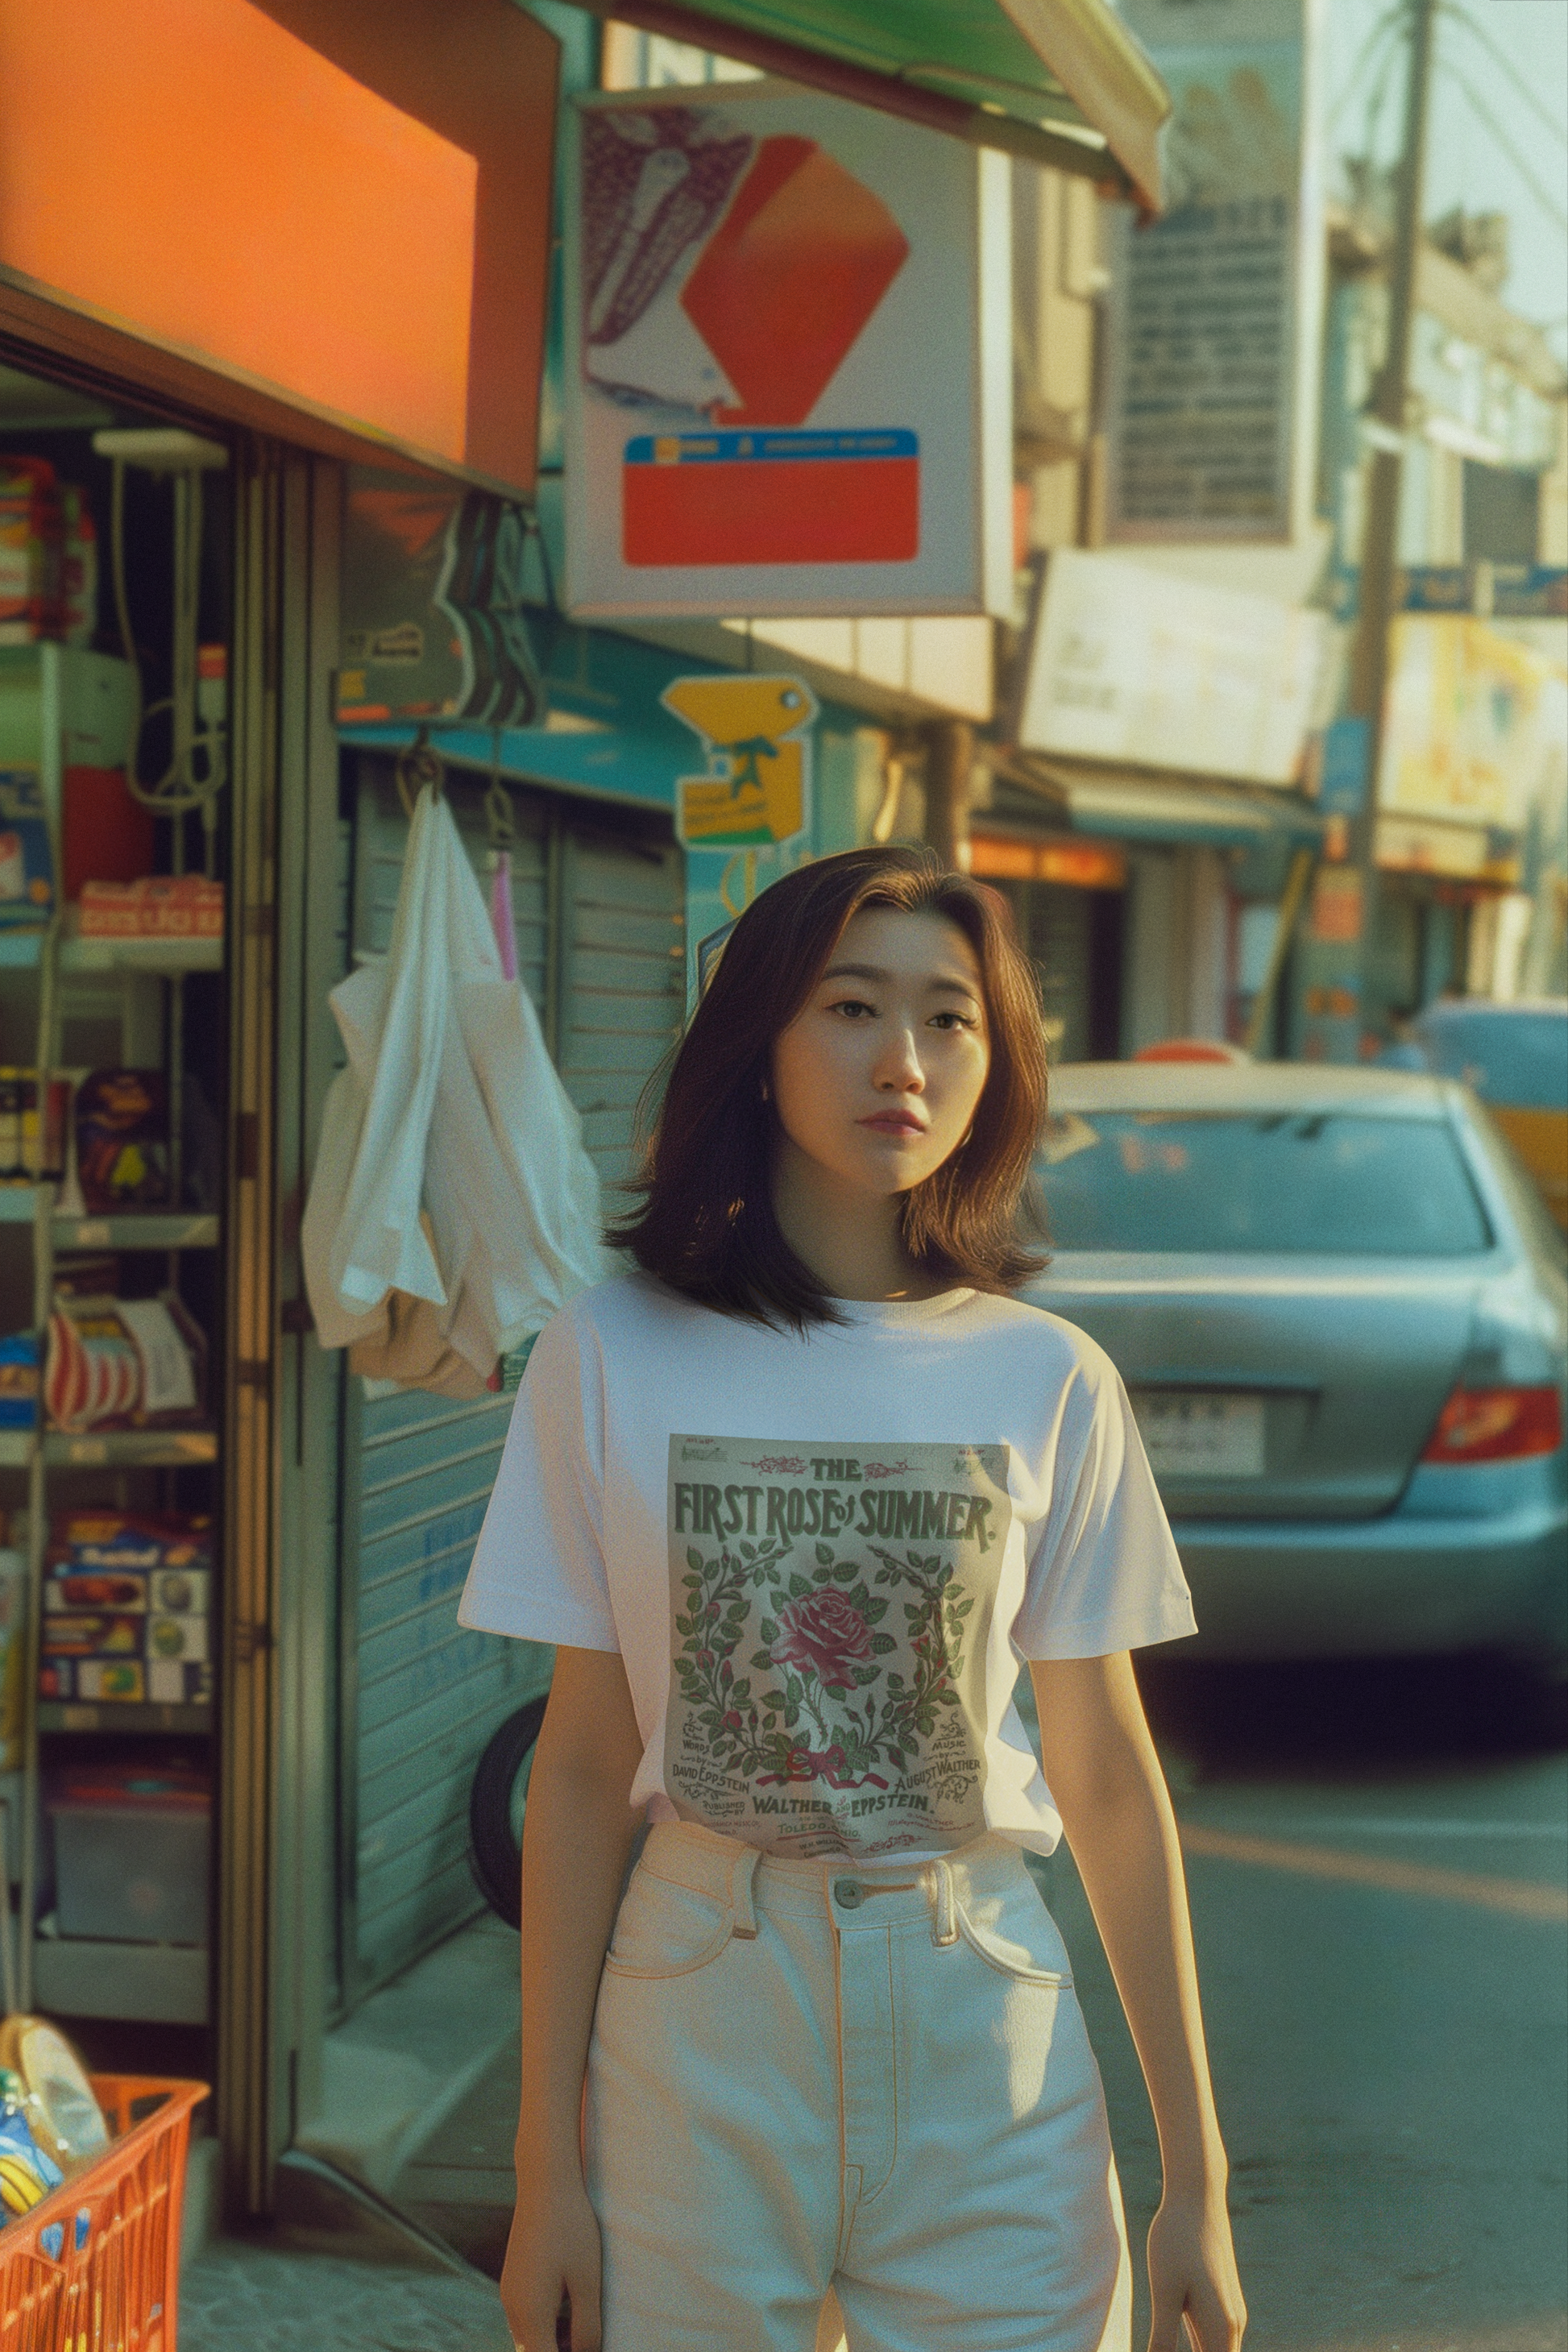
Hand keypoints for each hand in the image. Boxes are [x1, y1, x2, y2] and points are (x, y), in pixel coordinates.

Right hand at [500, 2177, 603, 2351]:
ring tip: (583, 2331)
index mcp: (530, 2314)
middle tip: (588, 2342)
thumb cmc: (571, 2228)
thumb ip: (587, 2326)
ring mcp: (509, 2293)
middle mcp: (513, 2308)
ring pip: (527, 2338)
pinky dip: (545, 2326)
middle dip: (558, 2351)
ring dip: (551, 2342)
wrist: (545, 2181)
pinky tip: (570, 2309)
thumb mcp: (588, 2280)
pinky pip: (525, 2318)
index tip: (590, 2350)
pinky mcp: (513, 2278)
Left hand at [1147, 2189, 1245, 2351]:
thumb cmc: (1177, 2240)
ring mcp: (1230, 2312)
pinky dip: (1198, 2349)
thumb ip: (1163, 2339)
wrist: (1198, 2195)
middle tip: (1160, 2349)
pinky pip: (1212, 2338)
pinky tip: (1176, 2344)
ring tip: (1166, 2347)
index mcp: (1221, 2330)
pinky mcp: (1222, 2299)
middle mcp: (1233, 2326)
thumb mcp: (1165, 2292)